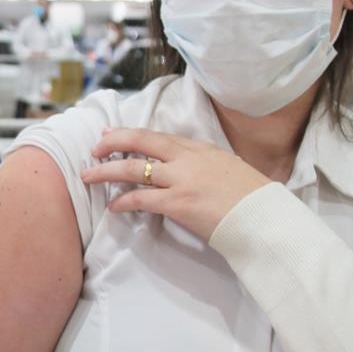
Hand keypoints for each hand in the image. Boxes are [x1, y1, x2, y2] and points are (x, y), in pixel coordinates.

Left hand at [79, 128, 270, 240]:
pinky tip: (114, 206)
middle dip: (113, 143)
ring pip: (134, 168)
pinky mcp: (178, 203)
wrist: (264, 217)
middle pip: (141, 142)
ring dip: (107, 171)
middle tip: (94, 149)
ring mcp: (181, 179)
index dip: (131, 134)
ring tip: (89, 176)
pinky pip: (141, 198)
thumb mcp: (228, 169)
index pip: (159, 136)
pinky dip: (123, 201)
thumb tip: (188, 170)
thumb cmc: (251, 198)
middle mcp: (188, 158)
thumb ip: (204, 165)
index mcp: (200, 148)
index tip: (113, 134)